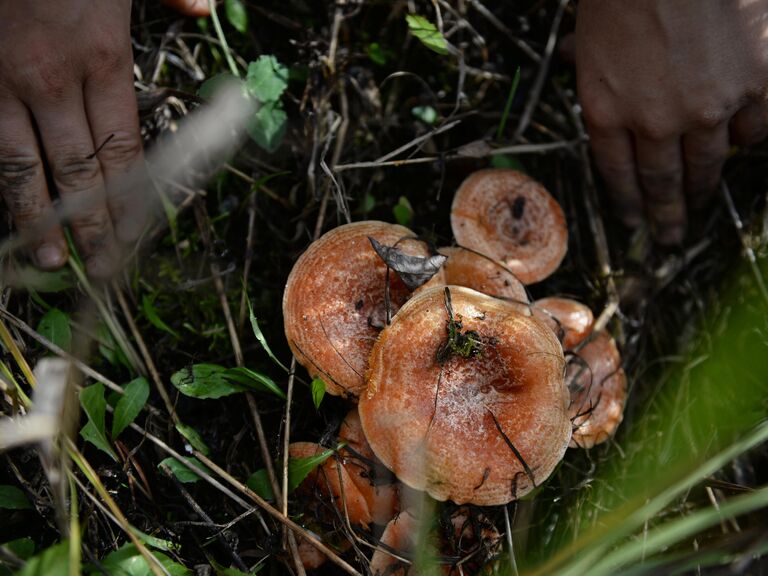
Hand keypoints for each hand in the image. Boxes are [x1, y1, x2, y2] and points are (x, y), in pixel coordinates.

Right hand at [0, 0, 146, 276]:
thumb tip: (204, 8)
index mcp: (105, 59)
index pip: (124, 149)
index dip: (130, 200)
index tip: (136, 237)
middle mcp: (56, 79)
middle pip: (80, 170)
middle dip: (93, 226)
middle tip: (103, 270)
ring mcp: (5, 82)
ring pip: (24, 165)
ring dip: (40, 218)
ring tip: (51, 261)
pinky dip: (2, 182)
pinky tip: (11, 212)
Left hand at [575, 0, 767, 243]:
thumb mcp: (588, 33)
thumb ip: (590, 65)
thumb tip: (577, 66)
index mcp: (606, 109)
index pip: (616, 174)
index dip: (627, 203)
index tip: (634, 223)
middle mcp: (654, 119)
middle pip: (660, 181)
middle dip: (665, 215)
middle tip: (669, 238)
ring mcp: (707, 105)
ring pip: (707, 164)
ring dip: (702, 189)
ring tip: (699, 205)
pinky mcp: (755, 83)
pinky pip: (755, 128)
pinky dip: (747, 135)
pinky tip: (740, 139)